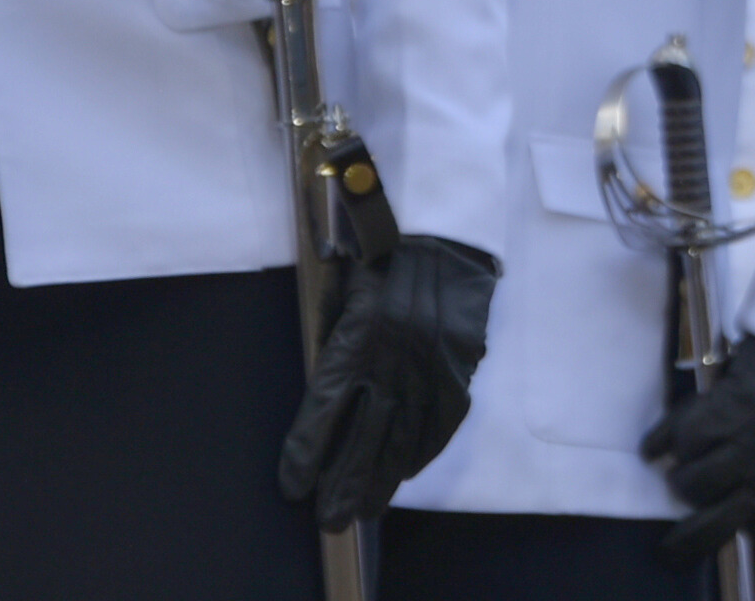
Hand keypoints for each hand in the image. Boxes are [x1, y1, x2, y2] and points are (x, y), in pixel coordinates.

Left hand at [274, 234, 497, 527]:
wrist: (444, 232)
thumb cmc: (380, 256)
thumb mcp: (342, 292)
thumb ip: (333, 340)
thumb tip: (324, 390)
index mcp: (357, 337)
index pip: (324, 408)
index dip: (307, 452)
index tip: (294, 487)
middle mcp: (393, 357)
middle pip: (366, 436)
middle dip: (345, 483)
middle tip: (331, 521)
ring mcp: (431, 364)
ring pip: (406, 436)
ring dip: (386, 477)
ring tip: (370, 508)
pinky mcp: (460, 362)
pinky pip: (443, 419)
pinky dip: (426, 448)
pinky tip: (410, 469)